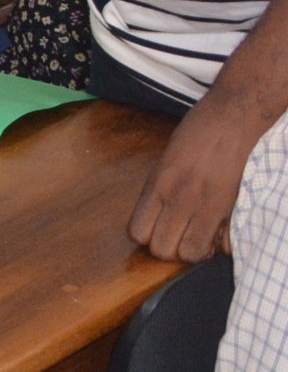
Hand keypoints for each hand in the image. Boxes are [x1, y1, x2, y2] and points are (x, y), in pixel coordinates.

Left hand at [129, 107, 267, 261]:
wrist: (234, 117)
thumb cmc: (198, 131)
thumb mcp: (167, 158)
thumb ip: (161, 187)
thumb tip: (159, 214)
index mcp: (158, 185)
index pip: (138, 232)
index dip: (146, 235)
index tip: (156, 229)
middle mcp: (180, 199)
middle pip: (162, 250)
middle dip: (169, 248)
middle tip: (179, 235)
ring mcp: (208, 206)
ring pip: (192, 254)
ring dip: (195, 250)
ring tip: (200, 235)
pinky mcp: (234, 208)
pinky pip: (225, 245)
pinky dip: (222, 243)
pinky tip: (221, 230)